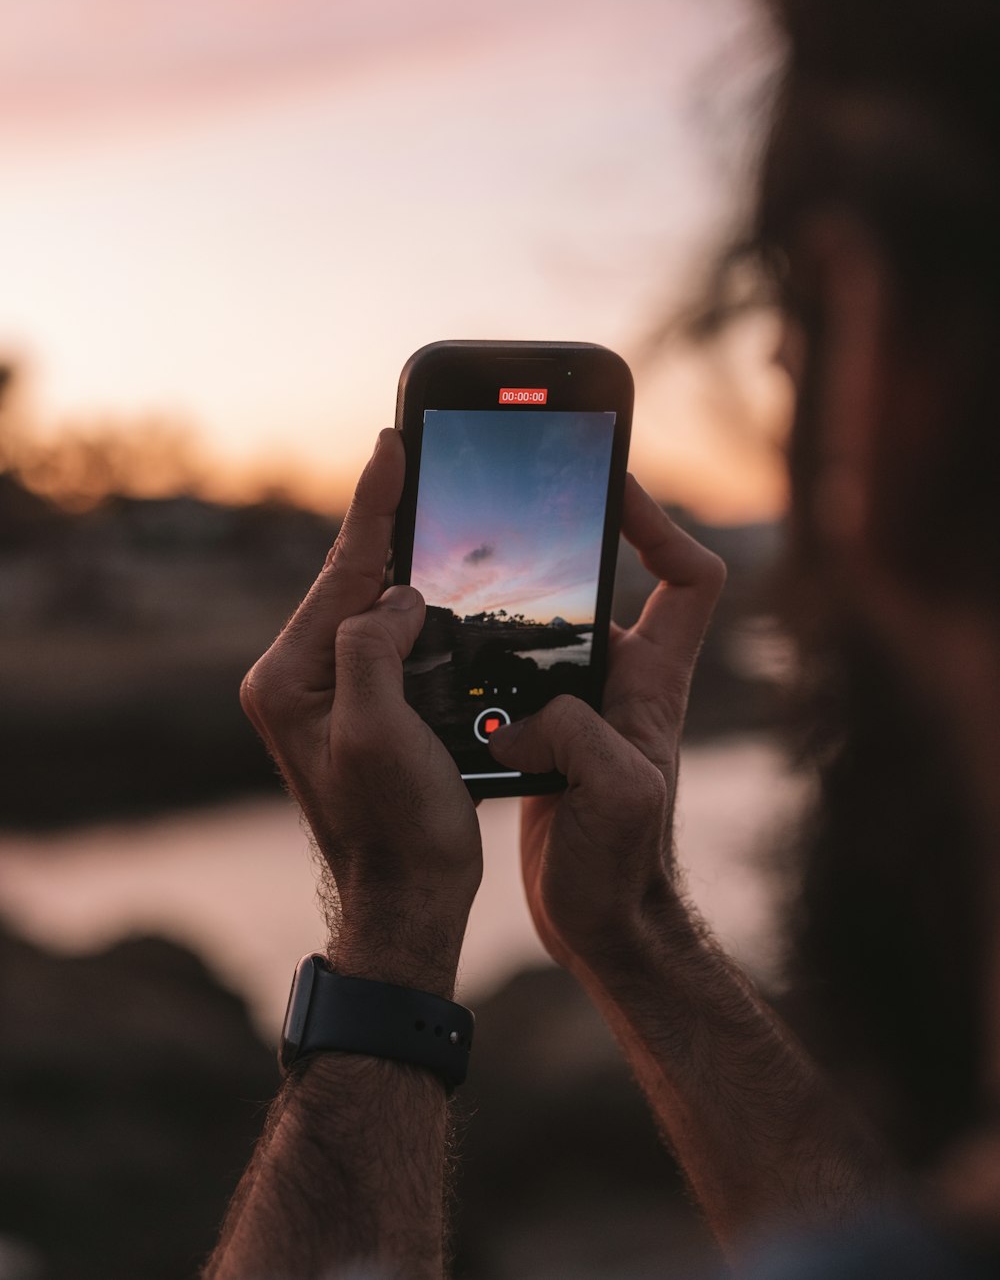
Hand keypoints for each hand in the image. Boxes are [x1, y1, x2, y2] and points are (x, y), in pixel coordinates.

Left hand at [240, 429, 481, 995]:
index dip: (373, 505)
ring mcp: (325, 697)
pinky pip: (386, 643)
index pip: (339, 572)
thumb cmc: (396, 830)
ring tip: (430, 507)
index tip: (392, 444)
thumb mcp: (376, 731)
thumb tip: (395, 597)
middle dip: (387, 526)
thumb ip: (372, 647)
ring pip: (369, 609)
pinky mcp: (357, 713)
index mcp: (288, 677)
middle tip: (415, 459)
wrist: (407, 903)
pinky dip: (415, 612)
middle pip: (349, 582)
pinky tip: (439, 590)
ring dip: (403, 565)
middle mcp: (296, 679)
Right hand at [489, 474, 724, 973]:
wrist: (603, 928)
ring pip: (548, 632)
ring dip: (507, 608)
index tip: (615, 489)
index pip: (688, 577)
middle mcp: (624, 683)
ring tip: (455, 576)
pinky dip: (478, 665)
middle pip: (605, 587)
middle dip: (559, 546)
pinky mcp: (546, 737)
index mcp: (655, 681)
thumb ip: (578, 736)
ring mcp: (584, 708)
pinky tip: (436, 662)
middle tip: (503, 514)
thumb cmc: (624, 867)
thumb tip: (522, 719)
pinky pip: (512, 679)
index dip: (661, 523)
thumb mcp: (615, 794)